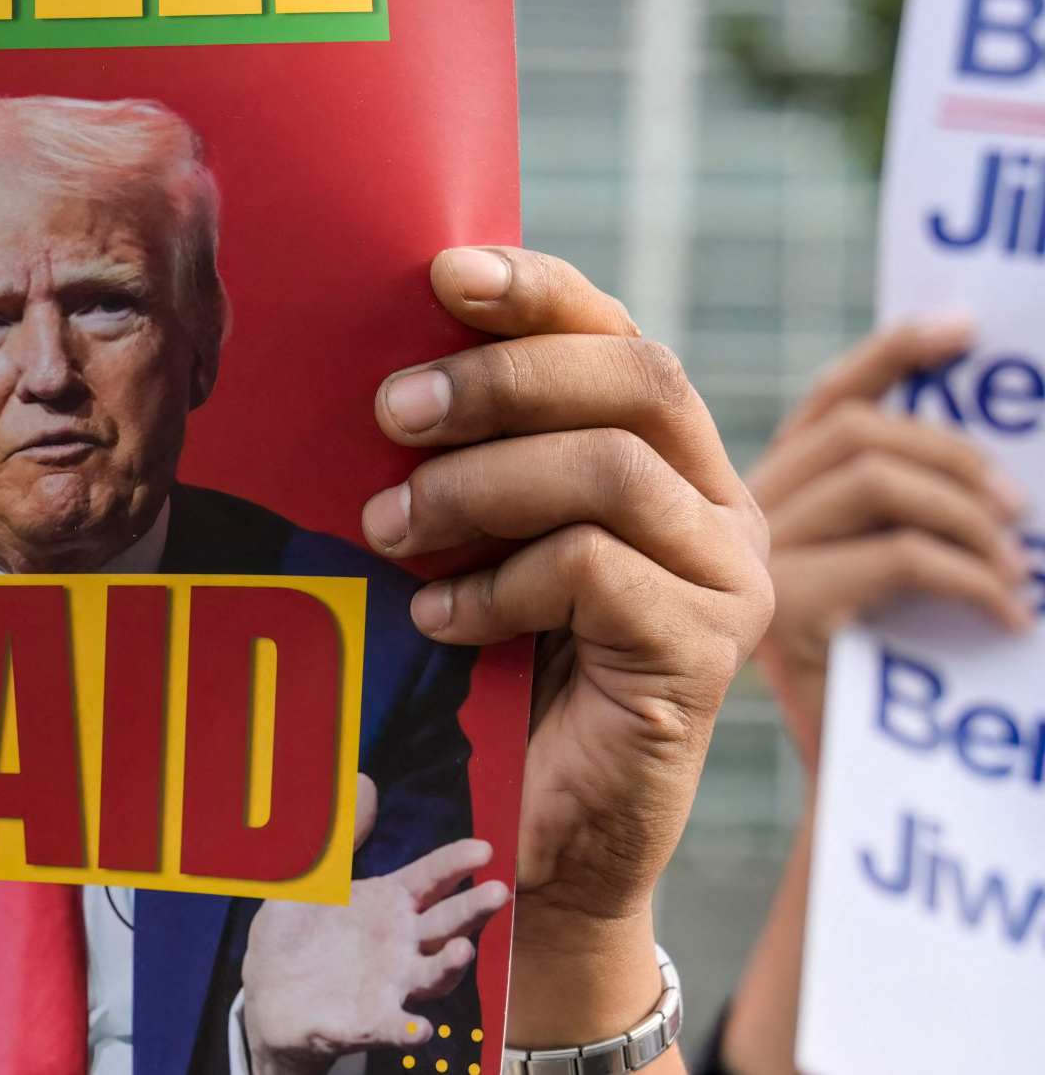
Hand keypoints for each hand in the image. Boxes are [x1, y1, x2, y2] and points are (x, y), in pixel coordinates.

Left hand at [241, 775, 508, 1074]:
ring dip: (449, 965)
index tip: (483, 848)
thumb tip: (364, 781)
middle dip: (472, 909)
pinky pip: (395, 1026)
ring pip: (432, 974)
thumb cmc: (296, 933)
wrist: (269, 996)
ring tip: (463, 950)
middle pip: (444, 923)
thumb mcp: (308, 880)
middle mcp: (400, 942)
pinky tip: (417, 1028)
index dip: (455, 862)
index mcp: (387, 903)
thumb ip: (338, 838)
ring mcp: (391, 983)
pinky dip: (408, 1028)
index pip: (429, 877)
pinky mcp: (369, 1022)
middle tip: (498, 892)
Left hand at [366, 247, 774, 1048]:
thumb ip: (470, 457)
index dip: (537, 291)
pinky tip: (439, 619)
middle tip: (389, 411)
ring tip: (388, 526)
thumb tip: (381, 361)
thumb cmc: (494, 674)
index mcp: (667, 455)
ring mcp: (725, 577)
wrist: (539, 834)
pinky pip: (595, 571)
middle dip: (500, 379)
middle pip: (634, 379)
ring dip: (479, 485)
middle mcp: (719, 502)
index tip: (440, 272)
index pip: (617, 334)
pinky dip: (498, 584)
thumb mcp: (479, 540)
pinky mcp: (704, 653)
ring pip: (611, 470)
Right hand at [745, 319, 1029, 773]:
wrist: (810, 799)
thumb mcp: (873, 590)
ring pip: (876, 478)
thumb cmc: (856, 693)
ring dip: (969, 515)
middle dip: (955, 454)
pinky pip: (897, 557)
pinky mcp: (784, 612)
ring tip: (1016, 569)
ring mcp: (750, 559)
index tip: (965, 328)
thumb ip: (895, 524)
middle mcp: (737, 515)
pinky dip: (970, 577)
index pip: (828, 399)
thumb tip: (994, 468)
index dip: (893, 351)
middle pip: (858, 429)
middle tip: (1021, 511)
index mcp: (756, 499)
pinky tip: (1003, 615)